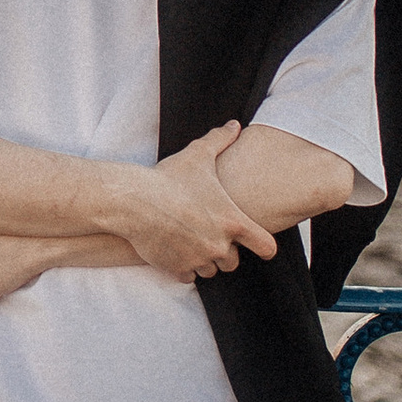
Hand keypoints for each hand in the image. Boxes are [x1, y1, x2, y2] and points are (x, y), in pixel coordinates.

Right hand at [122, 127, 278, 282]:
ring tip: (189, 241)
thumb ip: (220, 140)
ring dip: (203, 260)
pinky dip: (183, 267)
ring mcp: (198, 259)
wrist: (135, 201)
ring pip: (210, 270)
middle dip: (224, 252)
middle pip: (234, 262)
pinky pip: (188, 276)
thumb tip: (235, 125)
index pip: (266, 247)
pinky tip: (174, 249)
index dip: (264, 246)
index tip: (258, 244)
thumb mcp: (198, 156)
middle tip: (209, 236)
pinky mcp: (177, 268)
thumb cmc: (169, 178)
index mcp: (232, 222)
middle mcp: (219, 245)